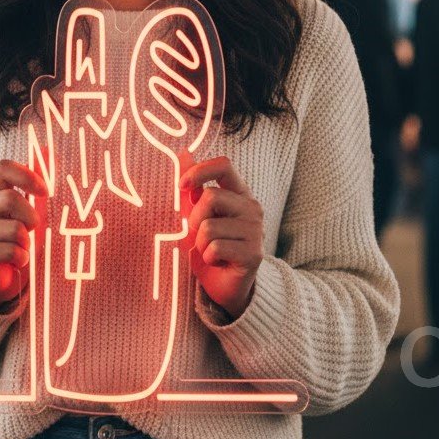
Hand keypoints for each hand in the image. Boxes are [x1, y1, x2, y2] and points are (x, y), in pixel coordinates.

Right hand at [0, 159, 45, 311]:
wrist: (3, 278)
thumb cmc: (18, 239)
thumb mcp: (30, 209)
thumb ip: (37, 182)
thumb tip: (48, 150)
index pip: (3, 167)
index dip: (27, 175)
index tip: (45, 191)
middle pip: (10, 198)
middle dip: (31, 216)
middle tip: (33, 229)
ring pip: (13, 229)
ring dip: (27, 242)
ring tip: (22, 248)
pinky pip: (10, 251)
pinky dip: (22, 258)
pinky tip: (17, 261)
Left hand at [180, 156, 263, 319]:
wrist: (226, 285)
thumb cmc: (210, 245)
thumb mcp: (197, 213)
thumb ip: (193, 185)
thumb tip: (182, 152)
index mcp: (239, 193)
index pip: (224, 165)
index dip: (200, 171)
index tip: (182, 186)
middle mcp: (252, 207)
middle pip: (211, 197)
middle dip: (194, 218)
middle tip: (198, 234)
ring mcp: (256, 230)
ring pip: (209, 226)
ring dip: (199, 242)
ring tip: (209, 250)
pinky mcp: (253, 253)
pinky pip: (214, 247)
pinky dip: (207, 257)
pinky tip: (218, 261)